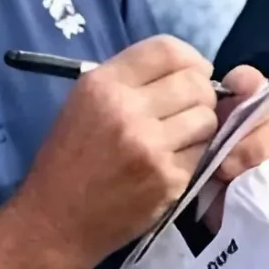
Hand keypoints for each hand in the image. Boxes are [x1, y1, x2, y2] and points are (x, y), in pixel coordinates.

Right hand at [10, 34, 218, 268]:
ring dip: (202, 128)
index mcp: (103, 85)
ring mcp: (151, 146)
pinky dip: (197, 156)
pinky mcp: (170, 178)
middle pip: (196, 84)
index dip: (191, 60)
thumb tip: (189, 71)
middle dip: (202, 96)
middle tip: (188, 111)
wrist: (59, 219)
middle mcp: (127, 109)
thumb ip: (132, 83)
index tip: (196, 73)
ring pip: (208, 120)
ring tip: (178, 139)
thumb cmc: (72, 159)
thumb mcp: (86, 105)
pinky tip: (173, 162)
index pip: (167, 50)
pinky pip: (205, 154)